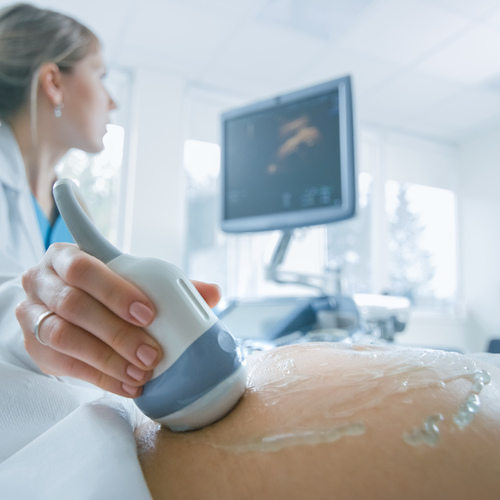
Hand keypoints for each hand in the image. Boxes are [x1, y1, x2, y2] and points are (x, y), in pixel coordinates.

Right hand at [15, 243, 221, 397]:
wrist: (60, 307)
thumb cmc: (103, 289)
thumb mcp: (128, 280)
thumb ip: (168, 285)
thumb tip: (213, 292)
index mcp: (65, 257)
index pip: (84, 268)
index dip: (116, 291)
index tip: (149, 313)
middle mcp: (42, 282)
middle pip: (74, 305)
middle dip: (117, 333)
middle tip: (151, 354)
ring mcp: (32, 314)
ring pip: (64, 336)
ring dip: (108, 359)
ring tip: (140, 374)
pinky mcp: (34, 347)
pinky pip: (64, 365)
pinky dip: (100, 377)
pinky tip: (127, 384)